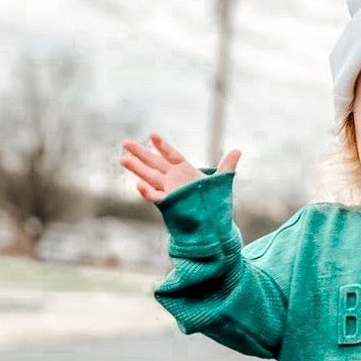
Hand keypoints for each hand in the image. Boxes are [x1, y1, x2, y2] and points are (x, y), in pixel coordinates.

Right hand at [118, 133, 240, 201]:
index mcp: (184, 172)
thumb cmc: (213, 203)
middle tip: (124, 143)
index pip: (172, 156)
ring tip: (122, 159)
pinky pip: (155, 197)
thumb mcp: (221, 181)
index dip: (163, 146)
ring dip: (137, 169)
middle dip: (140, 154)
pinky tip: (138, 185)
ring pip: (150, 177)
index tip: (152, 135)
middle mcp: (174, 180)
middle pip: (154, 164)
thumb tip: (238, 150)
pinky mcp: (169, 204)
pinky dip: (147, 192)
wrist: (212, 224)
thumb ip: (227, 165)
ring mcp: (169, 191)